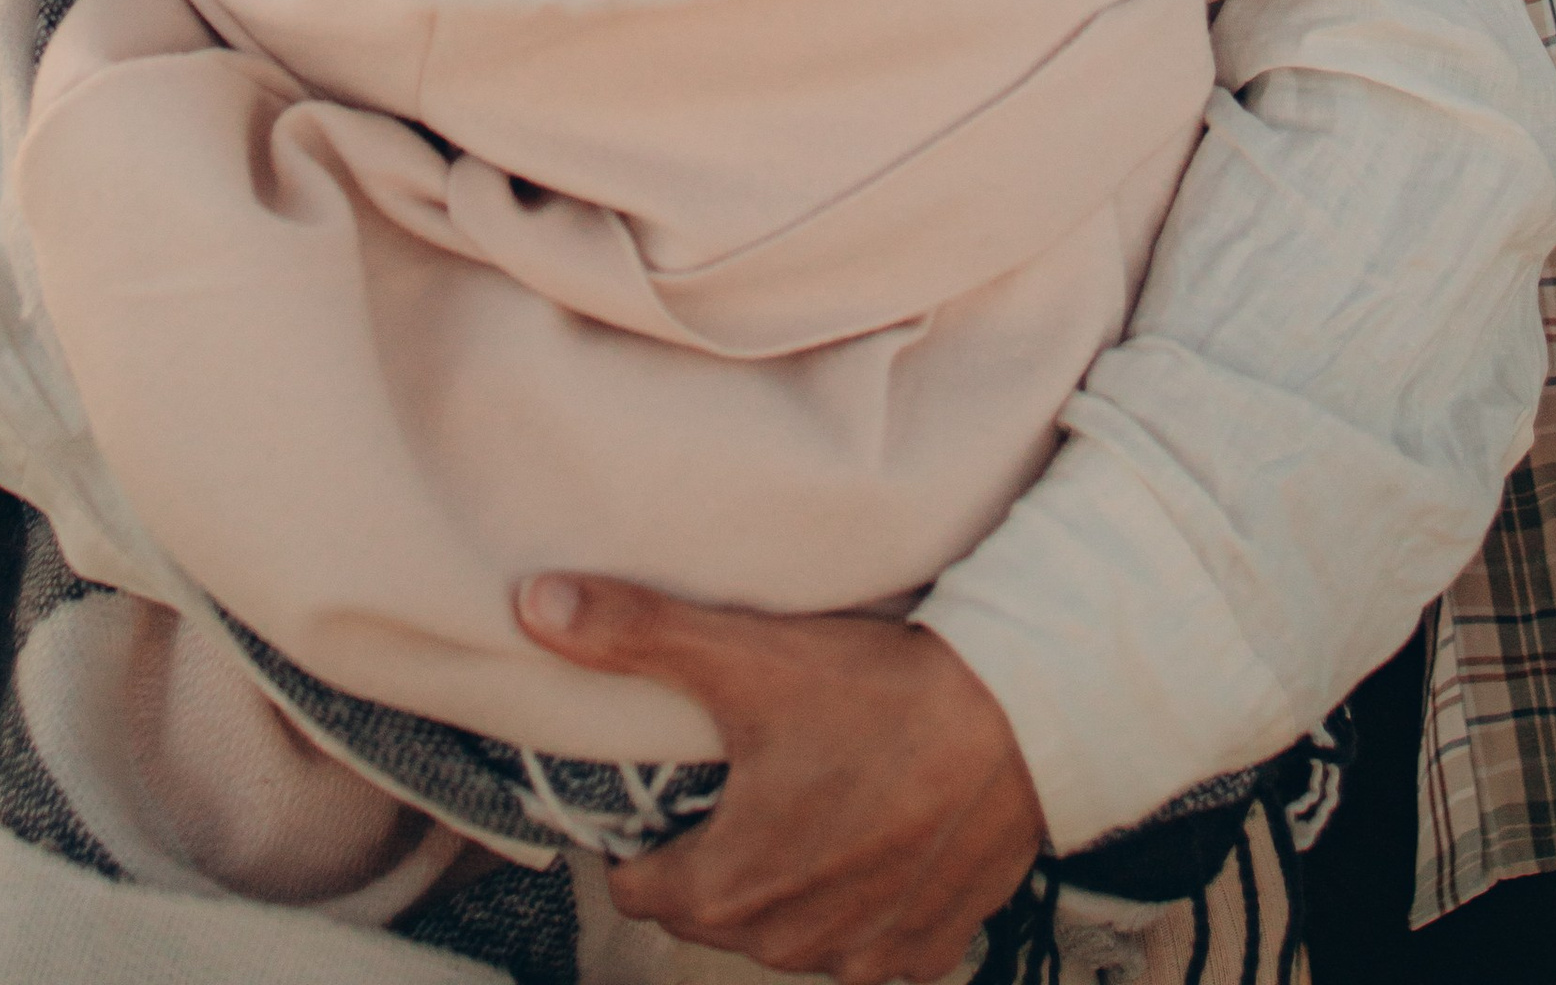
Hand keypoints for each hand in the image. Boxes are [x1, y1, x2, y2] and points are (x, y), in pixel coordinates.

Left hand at [516, 575, 1042, 981]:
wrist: (1020, 719)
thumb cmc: (881, 692)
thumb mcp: (747, 655)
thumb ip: (634, 633)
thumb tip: (534, 605)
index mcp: (727, 889)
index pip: (641, 888)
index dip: (647, 838)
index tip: (675, 790)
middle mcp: (789, 945)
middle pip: (716, 913)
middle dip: (719, 859)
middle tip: (749, 781)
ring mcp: (864, 954)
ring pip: (791, 933)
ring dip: (792, 886)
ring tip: (816, 801)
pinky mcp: (927, 950)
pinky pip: (870, 944)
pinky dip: (866, 905)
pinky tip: (879, 841)